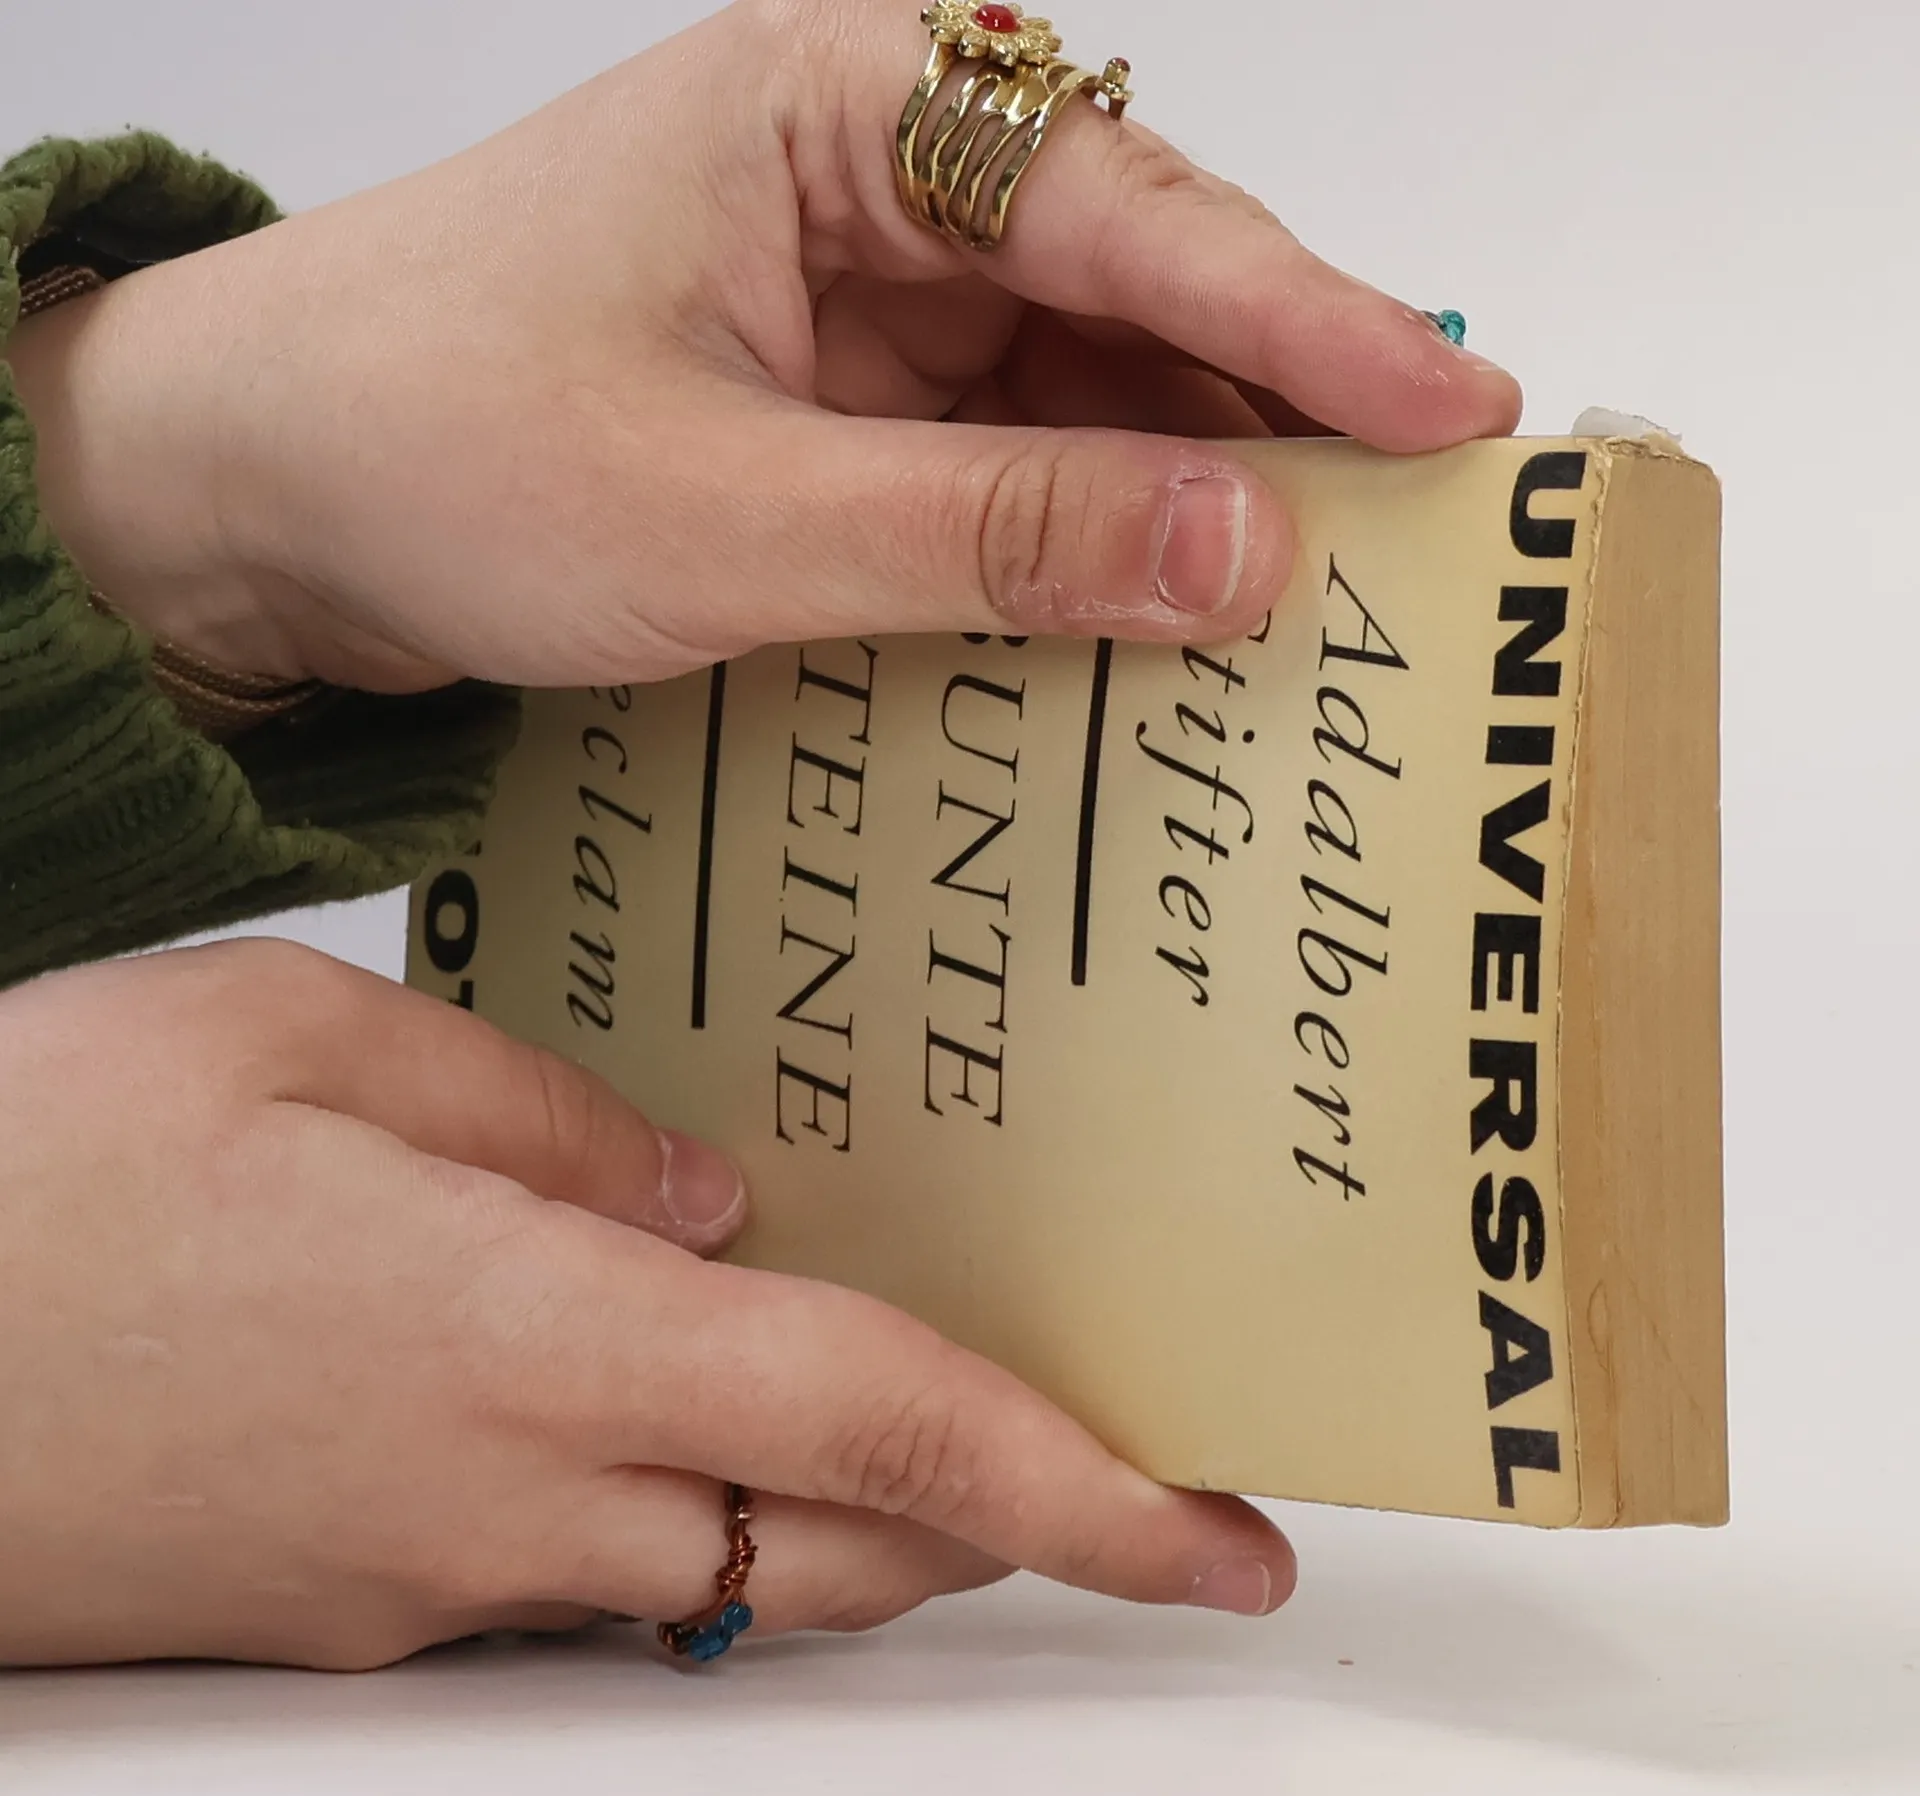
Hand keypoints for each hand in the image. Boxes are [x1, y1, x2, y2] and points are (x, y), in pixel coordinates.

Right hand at [0, 941, 1292, 1668]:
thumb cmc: (24, 1178)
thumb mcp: (295, 1040)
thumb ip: (535, 1121)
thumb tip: (702, 1195)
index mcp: (523, 1335)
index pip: (883, 1428)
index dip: (1081, 1498)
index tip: (1217, 1545)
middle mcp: (505, 1494)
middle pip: (842, 1540)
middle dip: (996, 1512)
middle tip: (1106, 1447)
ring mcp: (431, 1575)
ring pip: (727, 1571)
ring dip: (855, 1509)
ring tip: (912, 1395)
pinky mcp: (357, 1601)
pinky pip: (586, 1569)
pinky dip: (683, 1498)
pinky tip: (661, 1388)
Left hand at [7, 0, 1518, 695]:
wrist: (254, 496)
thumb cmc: (427, 441)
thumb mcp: (733, 512)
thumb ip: (998, 537)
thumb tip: (1244, 551)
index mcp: (839, 110)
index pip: (1127, 205)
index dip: (1307, 320)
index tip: (1454, 417)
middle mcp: (869, 178)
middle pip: (1133, 285)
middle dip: (1269, 413)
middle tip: (1418, 538)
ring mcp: (857, 293)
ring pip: (1083, 381)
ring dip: (1178, 493)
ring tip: (1309, 605)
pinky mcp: (837, 398)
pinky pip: (1003, 457)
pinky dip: (1076, 541)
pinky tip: (1146, 620)